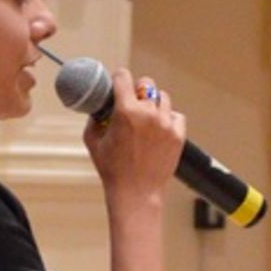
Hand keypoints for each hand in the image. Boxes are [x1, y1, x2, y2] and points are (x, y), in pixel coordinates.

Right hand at [83, 68, 185, 199]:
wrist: (136, 194)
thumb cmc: (113, 171)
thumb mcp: (93, 142)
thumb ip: (94, 119)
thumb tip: (98, 108)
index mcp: (126, 111)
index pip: (124, 76)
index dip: (119, 79)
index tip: (118, 84)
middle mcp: (148, 113)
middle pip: (146, 84)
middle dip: (138, 91)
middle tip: (133, 104)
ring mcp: (165, 124)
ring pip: (162, 98)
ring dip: (154, 104)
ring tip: (147, 119)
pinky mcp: (178, 135)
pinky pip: (176, 116)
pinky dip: (169, 119)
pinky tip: (160, 129)